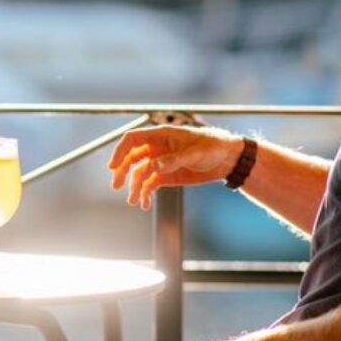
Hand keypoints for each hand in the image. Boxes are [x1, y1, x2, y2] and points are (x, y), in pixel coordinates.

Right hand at [108, 124, 241, 209]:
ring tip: (133, 201)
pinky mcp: (166, 176)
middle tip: (117, 186)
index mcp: (160, 136)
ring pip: (138, 174)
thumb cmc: (213, 146)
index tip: (113, 166)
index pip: (132, 140)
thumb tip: (153, 166)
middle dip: (122, 172)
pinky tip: (145, 204)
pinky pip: (149, 185)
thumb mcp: (195, 152)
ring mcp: (160, 163)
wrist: (227, 159)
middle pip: (131, 158)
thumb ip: (173, 159)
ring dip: (133, 187)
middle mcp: (156, 149)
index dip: (120, 151)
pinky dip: (145, 194)